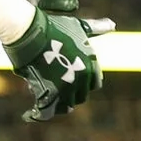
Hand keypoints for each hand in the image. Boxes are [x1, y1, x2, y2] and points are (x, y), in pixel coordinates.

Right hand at [5, 8, 109, 122]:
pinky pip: (46, 112)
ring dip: (55, 105)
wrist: (32, 31)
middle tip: (54, 89)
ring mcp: (67, 86)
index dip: (82, 83)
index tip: (70, 81)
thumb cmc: (54, 27)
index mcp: (92, 64)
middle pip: (80, 96)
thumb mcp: (79, 27)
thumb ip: (96, 29)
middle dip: (69, 94)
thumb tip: (112, 25)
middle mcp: (83, 77)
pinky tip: (28, 115)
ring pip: (65, 106)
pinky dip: (37, 115)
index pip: (94, 84)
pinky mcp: (50, 93)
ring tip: (43, 101)